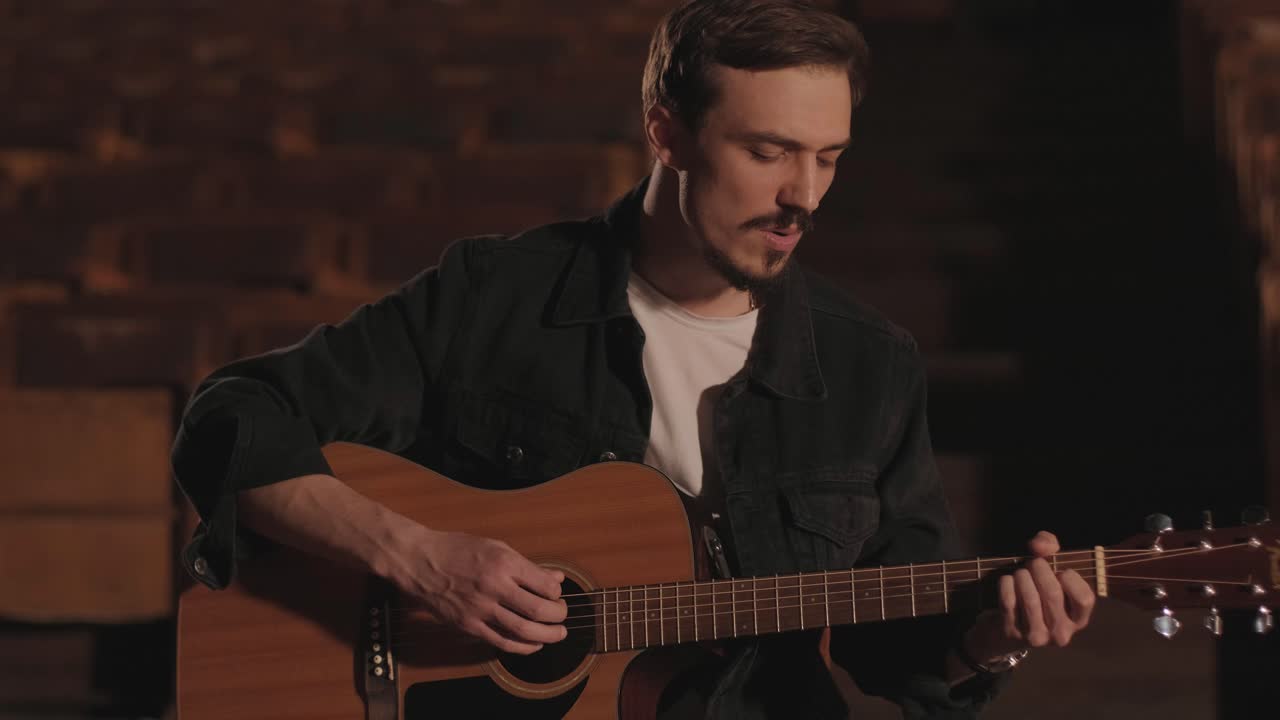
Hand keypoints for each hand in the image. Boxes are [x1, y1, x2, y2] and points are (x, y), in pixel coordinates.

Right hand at [393, 528, 568, 654]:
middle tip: (563, 615)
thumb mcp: (495, 546)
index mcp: (503, 563)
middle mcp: (494, 586)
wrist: (418, 561)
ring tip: (557, 634)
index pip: (545, 585)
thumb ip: (526, 565)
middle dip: (559, 616)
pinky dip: (523, 647)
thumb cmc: (456, 549)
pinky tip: (534, 645)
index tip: (557, 593)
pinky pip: (502, 642)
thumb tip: (555, 579)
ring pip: (524, 631)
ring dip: (547, 635)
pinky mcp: (469, 625)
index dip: (557, 593)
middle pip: (539, 610)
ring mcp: (481, 609)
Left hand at [965, 530, 1095, 660]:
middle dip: (1040, 570)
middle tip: (1033, 563)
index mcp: (1078, 620)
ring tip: (1021, 572)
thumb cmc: (1037, 589)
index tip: (1061, 571)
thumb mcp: (1050, 565)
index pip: (1084, 599)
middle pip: (1053, 594)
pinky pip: (1009, 601)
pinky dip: (1006, 584)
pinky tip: (1008, 581)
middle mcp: (1061, 633)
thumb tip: (1039, 546)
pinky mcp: (1013, 632)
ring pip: (1030, 599)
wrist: (1008, 622)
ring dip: (1022, 577)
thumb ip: (1049, 545)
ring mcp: (1037, 636)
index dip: (1072, 579)